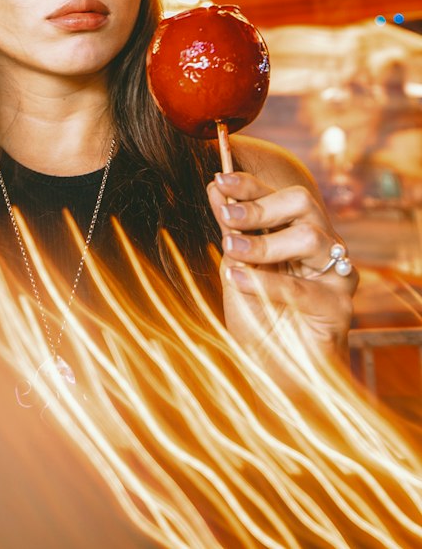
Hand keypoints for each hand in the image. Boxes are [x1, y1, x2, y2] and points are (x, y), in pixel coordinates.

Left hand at [206, 167, 356, 364]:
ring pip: (310, 237)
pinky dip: (267, 282)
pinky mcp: (340, 307)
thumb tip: (215, 188)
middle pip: (303, 203)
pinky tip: (239, 280)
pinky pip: (303, 287)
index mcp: (298, 233)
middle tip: (229, 217)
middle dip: (261, 205)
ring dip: (264, 243)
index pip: (279, 195)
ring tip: (232, 250)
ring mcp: (335, 275)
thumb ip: (231, 231)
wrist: (279, 375)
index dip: (249, 185)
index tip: (218, 180)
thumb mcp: (236, 268)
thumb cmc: (258, 319)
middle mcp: (322, 248)